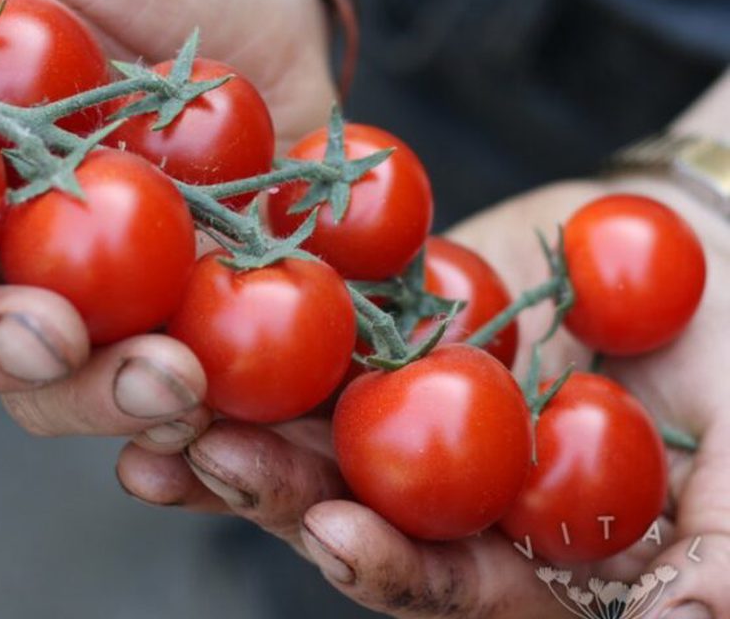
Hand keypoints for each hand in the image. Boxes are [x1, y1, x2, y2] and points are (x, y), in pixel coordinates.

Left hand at [117, 177, 729, 617]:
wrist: (708, 253)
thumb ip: (722, 556)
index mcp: (528, 549)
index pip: (452, 583)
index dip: (396, 568)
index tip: (340, 536)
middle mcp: (454, 492)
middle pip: (355, 509)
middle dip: (280, 493)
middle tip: (212, 459)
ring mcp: (414, 408)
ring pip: (314, 430)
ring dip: (237, 423)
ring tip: (161, 411)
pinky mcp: (389, 329)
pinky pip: (312, 340)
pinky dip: (253, 338)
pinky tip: (191, 324)